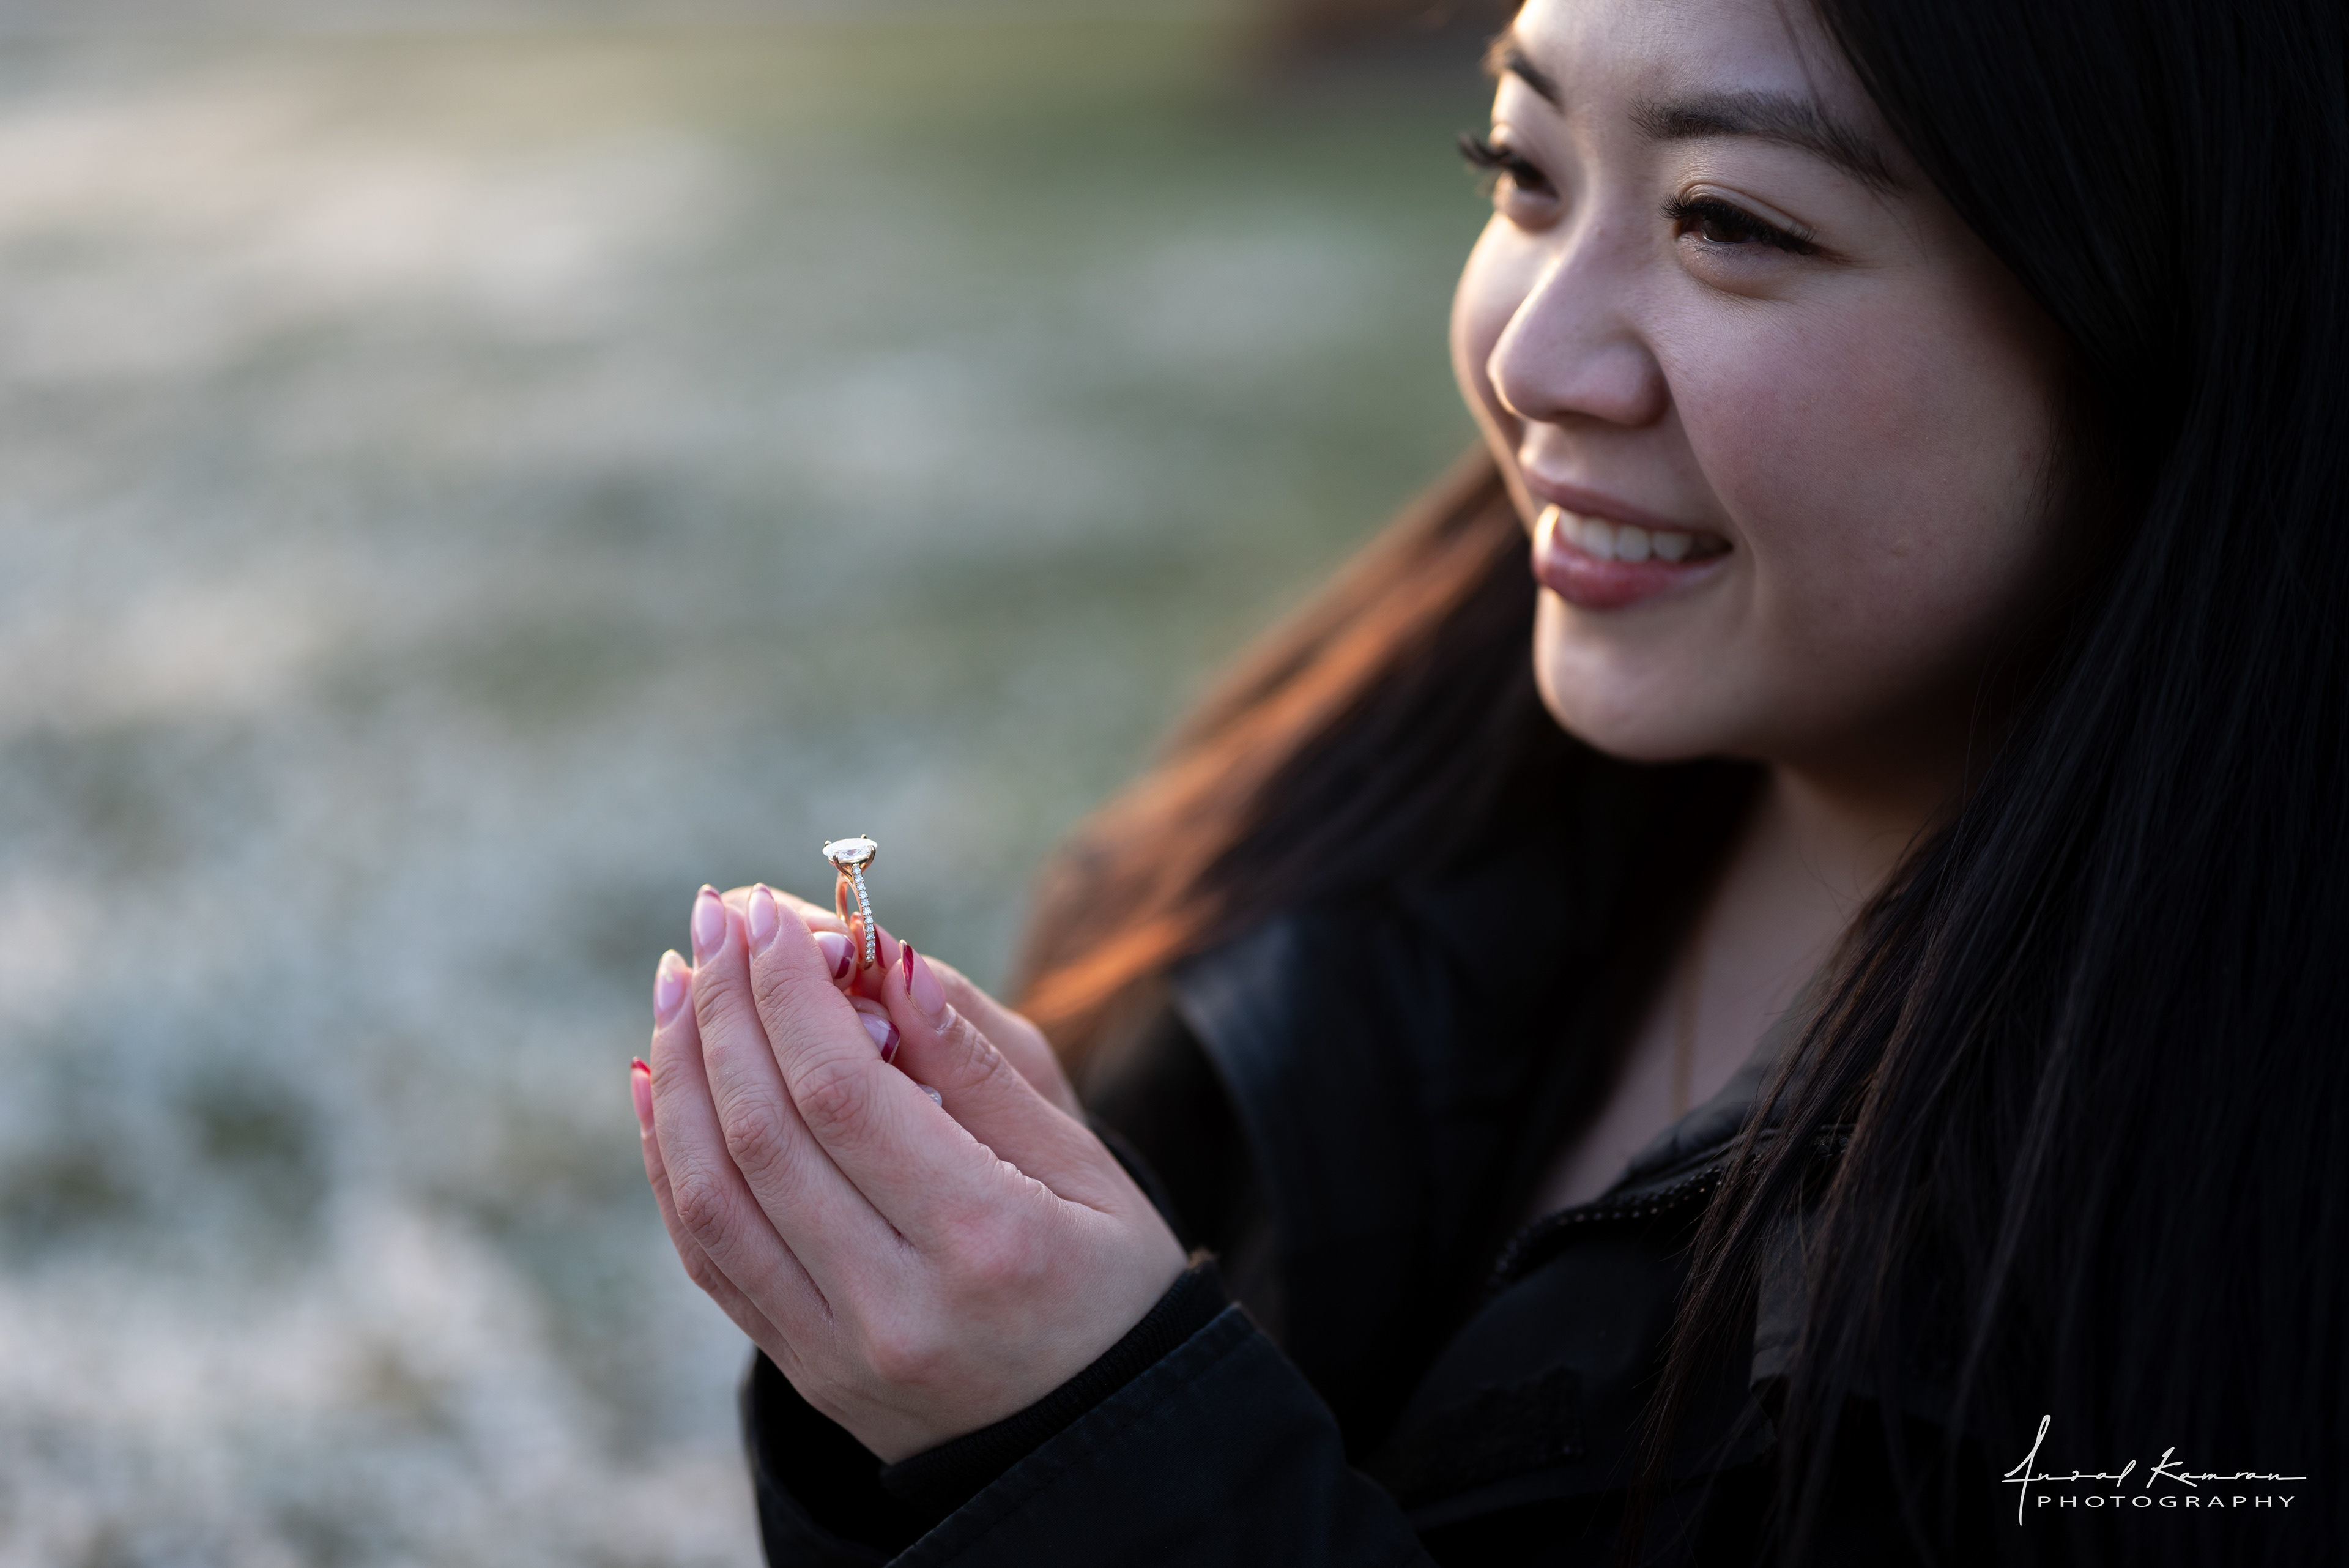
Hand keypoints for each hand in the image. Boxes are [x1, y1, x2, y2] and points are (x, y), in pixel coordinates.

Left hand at [632, 884, 1185, 1461]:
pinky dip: (671, 1153)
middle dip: (725, 1007)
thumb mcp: (1087, 1167)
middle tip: (713, 917)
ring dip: (681, 1070)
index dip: (788, 991)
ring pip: (715, 1191)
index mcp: (985, 1243)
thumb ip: (983, 1065)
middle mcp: (894, 1306)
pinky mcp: (798, 1366)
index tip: (766, 911)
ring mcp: (833, 1348)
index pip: (844, 1094)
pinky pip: (706, 1250)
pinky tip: (662, 1076)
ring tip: (677, 979)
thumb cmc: (1109, 1282)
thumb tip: (890, 957)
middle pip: (765, 1132)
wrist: (1089, 1440)